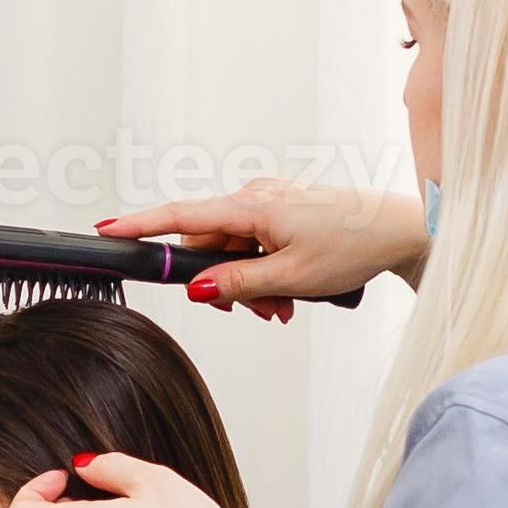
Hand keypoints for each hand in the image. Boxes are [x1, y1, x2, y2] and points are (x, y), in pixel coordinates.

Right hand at [99, 179, 429, 318]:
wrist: (401, 230)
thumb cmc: (354, 245)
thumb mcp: (292, 277)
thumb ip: (238, 284)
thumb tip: (197, 289)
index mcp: (251, 206)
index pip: (180, 217)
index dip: (140, 226)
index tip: (106, 230)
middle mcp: (254, 197)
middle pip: (206, 246)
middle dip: (223, 284)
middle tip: (261, 311)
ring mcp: (269, 203)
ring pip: (231, 251)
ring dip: (248, 283)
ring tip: (284, 306)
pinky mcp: (283, 211)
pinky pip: (253, 244)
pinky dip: (263, 270)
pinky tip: (289, 291)